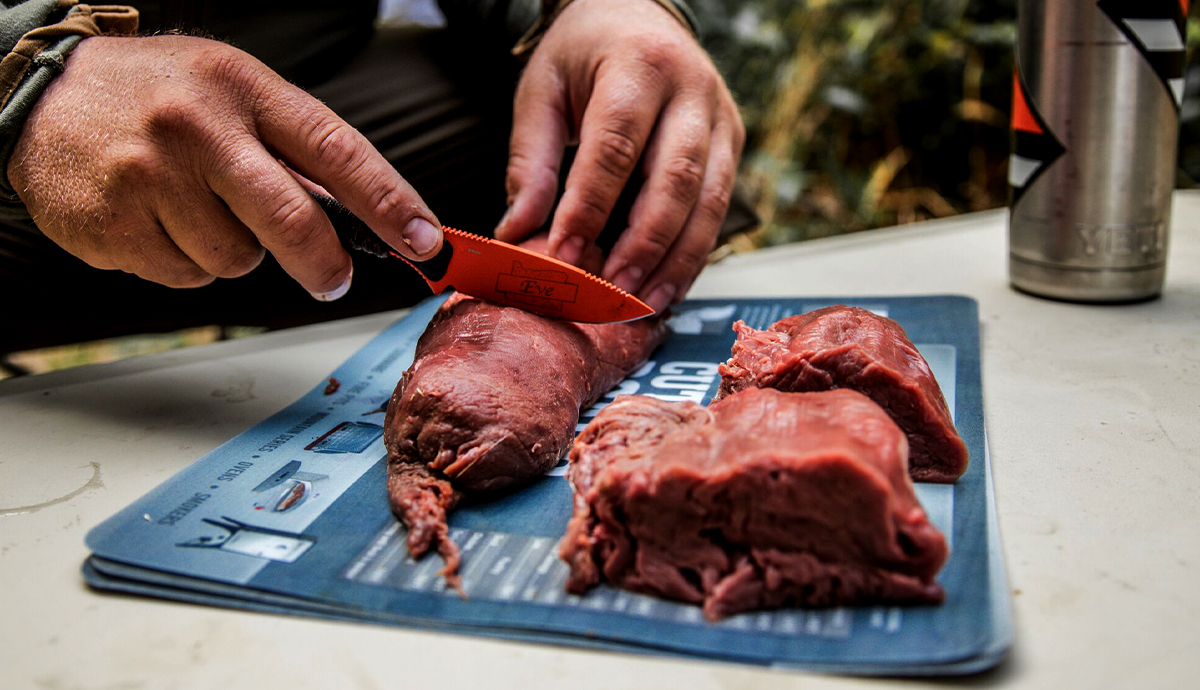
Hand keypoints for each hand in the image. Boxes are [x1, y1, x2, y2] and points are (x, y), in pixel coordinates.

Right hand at [8, 35, 441, 299]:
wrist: (40, 95)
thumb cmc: (155, 95)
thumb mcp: (230, 90)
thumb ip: (291, 148)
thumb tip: (363, 217)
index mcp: (243, 89)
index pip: (337, 151)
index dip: (389, 203)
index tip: (426, 241)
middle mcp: (198, 130)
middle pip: (293, 223)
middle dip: (324, 264)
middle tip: (332, 278)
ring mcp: (150, 179)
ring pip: (236, 261)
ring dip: (234, 253)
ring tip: (197, 209)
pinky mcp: (113, 226)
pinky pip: (186, 279)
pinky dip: (185, 264)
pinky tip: (160, 222)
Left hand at [496, 0, 744, 312]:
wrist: (635, 11)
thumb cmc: (584, 52)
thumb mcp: (541, 90)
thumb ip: (530, 161)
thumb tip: (518, 233)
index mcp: (638, 65)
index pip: (615, 148)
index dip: (590, 209)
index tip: (567, 257)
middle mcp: (691, 90)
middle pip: (674, 180)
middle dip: (643, 246)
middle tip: (613, 292)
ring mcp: (720, 117)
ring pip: (709, 201)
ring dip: (677, 261)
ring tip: (644, 303)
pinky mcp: (731, 142)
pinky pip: (719, 206)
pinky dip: (694, 252)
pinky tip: (668, 284)